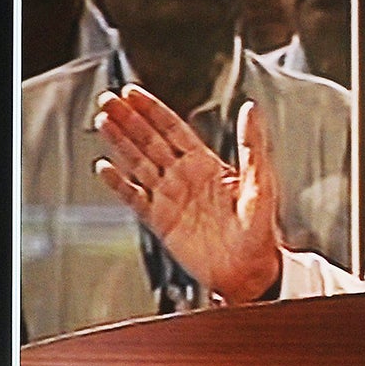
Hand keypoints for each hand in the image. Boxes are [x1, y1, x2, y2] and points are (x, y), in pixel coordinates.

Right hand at [90, 85, 281, 303]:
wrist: (249, 272)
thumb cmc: (260, 230)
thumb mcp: (262, 182)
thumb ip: (252, 144)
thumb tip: (251, 109)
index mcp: (206, 164)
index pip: (173, 128)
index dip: (152, 109)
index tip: (133, 93)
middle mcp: (184, 177)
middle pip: (149, 140)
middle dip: (128, 119)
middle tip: (107, 100)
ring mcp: (169, 198)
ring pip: (137, 163)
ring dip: (119, 142)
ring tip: (102, 122)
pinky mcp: (160, 221)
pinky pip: (134, 198)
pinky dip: (118, 184)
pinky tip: (105, 168)